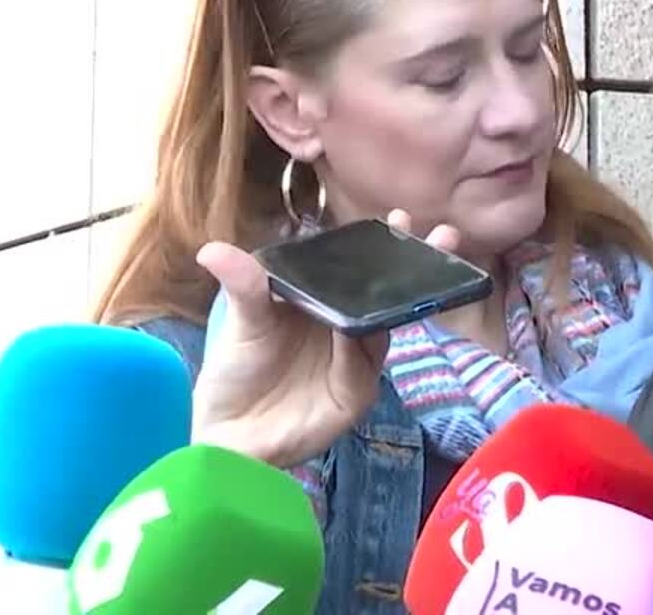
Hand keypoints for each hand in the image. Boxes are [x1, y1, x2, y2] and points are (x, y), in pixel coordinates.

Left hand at [191, 209, 460, 467]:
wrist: (227, 434)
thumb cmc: (237, 371)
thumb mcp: (242, 321)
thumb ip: (243, 285)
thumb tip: (211, 250)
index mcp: (325, 303)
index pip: (361, 269)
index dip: (384, 243)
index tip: (399, 217)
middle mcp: (349, 329)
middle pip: (389, 293)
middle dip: (418, 263)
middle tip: (442, 235)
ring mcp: (356, 362)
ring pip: (387, 325)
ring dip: (405, 299)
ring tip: (418, 265)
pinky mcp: (354, 393)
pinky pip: (363, 365)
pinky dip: (361, 345)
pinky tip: (359, 326)